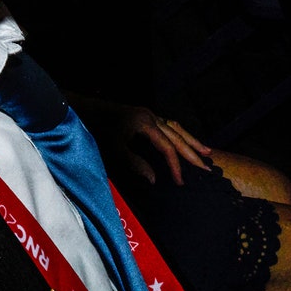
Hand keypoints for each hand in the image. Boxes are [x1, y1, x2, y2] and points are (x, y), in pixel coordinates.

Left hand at [72, 96, 211, 185]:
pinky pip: (168, 125)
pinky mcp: (144, 115)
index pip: (167, 147)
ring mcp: (148, 114)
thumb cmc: (96, 127)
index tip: (180, 182)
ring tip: (207, 152)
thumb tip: (154, 179)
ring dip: (190, 141)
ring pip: (175, 128)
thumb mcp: (113, 147)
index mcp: (145, 122)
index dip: (175, 166)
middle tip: (208, 167)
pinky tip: (183, 140)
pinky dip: (179, 134)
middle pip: (177, 136)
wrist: (82, 108)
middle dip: (193, 152)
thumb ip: (134, 163)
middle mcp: (150, 116)